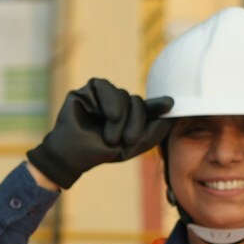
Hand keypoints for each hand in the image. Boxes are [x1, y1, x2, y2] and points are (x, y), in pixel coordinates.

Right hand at [27, 78, 174, 188]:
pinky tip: (108, 116)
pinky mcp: (87, 90)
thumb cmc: (99, 153)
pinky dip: (110, 102)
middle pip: (137, 101)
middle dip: (136, 121)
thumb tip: (171, 112)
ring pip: (123, 94)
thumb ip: (153, 131)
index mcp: (127, 116)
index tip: (171, 104)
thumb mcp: (131, 146)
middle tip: (127, 141)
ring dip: (121, 117)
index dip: (158, 105)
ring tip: (110, 137)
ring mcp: (101, 96)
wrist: (72, 157)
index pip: (145, 107)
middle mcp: (116, 104)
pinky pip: (104, 86)